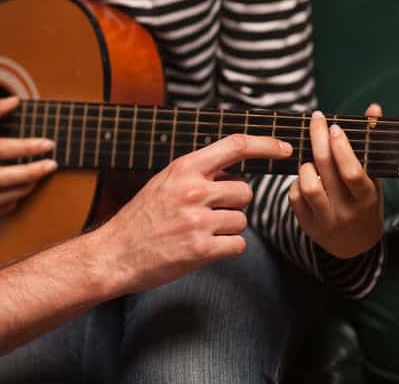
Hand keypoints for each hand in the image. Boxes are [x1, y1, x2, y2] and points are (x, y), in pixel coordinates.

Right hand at [0, 97, 56, 216]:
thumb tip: (14, 102)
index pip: (0, 149)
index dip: (27, 147)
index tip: (47, 143)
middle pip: (2, 179)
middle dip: (32, 173)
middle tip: (51, 165)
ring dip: (24, 189)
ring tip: (38, 176)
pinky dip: (7, 205)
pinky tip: (18, 193)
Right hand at [94, 134, 291, 293]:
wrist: (115, 252)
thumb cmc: (140, 218)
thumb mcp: (163, 183)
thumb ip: (196, 174)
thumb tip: (232, 170)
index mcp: (183, 169)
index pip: (234, 146)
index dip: (265, 144)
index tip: (284, 148)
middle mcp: (192, 191)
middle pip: (245, 191)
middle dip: (234, 203)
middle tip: (208, 212)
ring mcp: (197, 221)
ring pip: (242, 220)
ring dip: (228, 228)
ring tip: (198, 231)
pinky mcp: (201, 249)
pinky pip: (237, 245)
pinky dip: (225, 248)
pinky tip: (201, 247)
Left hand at [288, 106, 383, 258]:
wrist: (354, 244)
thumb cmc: (362, 200)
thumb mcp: (372, 177)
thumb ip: (370, 144)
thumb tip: (374, 108)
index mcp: (366, 197)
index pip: (353, 172)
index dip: (341, 148)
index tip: (334, 127)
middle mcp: (347, 210)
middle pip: (326, 171)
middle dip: (318, 140)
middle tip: (315, 119)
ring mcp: (326, 219)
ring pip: (308, 186)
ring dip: (304, 166)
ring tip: (309, 159)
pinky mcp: (307, 225)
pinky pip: (294, 197)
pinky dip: (296, 183)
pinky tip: (304, 178)